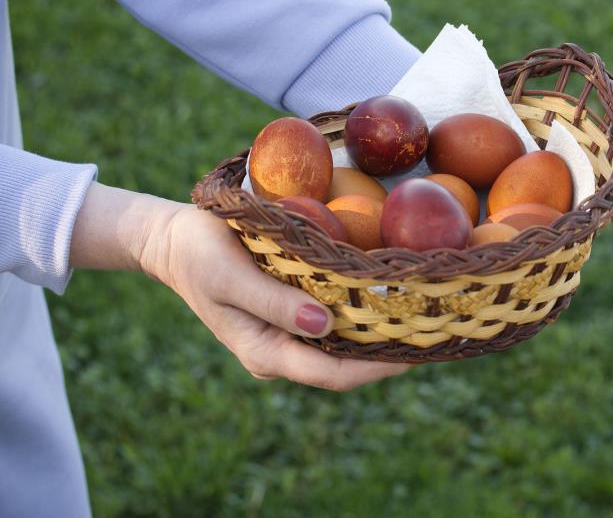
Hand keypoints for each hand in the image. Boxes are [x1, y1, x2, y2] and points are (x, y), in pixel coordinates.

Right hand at [71, 183, 409, 390]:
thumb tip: (324, 326)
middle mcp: (280, 354)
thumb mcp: (229, 274)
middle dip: (391, 355)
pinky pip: (334, 326)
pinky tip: (392, 298)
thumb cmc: (199, 251)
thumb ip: (274, 303)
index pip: (334, 374)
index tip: (421, 350)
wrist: (174, 240)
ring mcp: (285, 338)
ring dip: (381, 336)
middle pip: (345, 367)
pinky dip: (363, 316)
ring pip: (343, 348)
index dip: (380, 367)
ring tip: (426, 316)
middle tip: (438, 331)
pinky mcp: (289, 318)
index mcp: (265, 353)